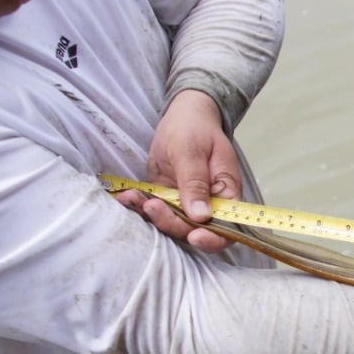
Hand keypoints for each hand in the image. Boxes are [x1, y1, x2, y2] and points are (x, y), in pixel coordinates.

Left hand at [116, 89, 241, 252]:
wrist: (184, 115)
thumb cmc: (195, 128)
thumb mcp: (193, 152)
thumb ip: (196, 184)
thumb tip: (201, 217)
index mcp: (226, 194)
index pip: (227, 229)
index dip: (213, 238)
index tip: (195, 236)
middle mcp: (209, 204)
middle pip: (194, 230)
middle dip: (172, 224)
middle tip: (152, 207)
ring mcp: (186, 202)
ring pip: (171, 223)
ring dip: (152, 216)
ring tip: (133, 198)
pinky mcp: (167, 197)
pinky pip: (155, 209)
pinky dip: (139, 206)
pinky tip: (127, 196)